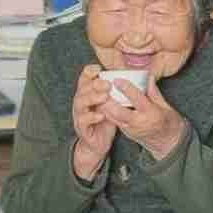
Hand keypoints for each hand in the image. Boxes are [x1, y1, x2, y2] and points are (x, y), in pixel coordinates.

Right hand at [70, 65, 116, 179]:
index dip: (89, 72)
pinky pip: (83, 120)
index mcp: (87, 94)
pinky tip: (101, 115)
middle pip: (82, 88)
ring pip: (80, 102)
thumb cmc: (104, 122)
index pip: (84, 79)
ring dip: (92, 98)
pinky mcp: (82, 128)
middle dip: (95, 84)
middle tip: (107, 84)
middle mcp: (81, 102)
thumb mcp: (110, 105)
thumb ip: (115, 93)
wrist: (97, 144)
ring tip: (104, 97)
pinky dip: (91, 116)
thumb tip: (132, 79)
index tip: (98, 68)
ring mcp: (80, 115)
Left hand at [102, 76, 186, 160]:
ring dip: (104, 107)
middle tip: (101, 89)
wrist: (169, 143)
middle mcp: (140, 122)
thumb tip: (148, 77)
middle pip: (119, 112)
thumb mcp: (166, 106)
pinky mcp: (127, 133)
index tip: (117, 80)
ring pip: (114, 118)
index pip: (137, 99)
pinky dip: (108, 113)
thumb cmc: (169, 124)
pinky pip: (115, 122)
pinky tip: (102, 104)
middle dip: (108, 101)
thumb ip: (154, 92)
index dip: (126, 89)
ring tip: (98, 95)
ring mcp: (132, 129)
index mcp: (151, 113)